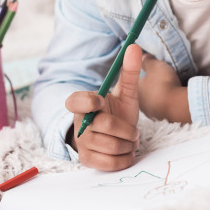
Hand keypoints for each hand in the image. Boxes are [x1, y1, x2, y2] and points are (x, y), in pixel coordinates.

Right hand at [66, 44, 142, 170]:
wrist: (112, 136)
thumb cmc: (117, 111)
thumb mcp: (125, 92)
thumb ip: (129, 71)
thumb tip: (134, 46)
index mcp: (83, 104)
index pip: (75, 101)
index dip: (87, 101)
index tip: (101, 100)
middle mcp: (79, 124)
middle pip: (106, 126)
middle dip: (127, 129)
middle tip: (134, 131)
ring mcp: (82, 144)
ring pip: (111, 146)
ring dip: (128, 144)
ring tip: (129, 140)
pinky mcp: (87, 161)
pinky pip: (111, 163)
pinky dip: (125, 158)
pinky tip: (125, 151)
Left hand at [139, 54, 189, 123]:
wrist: (176, 105)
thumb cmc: (162, 83)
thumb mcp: (154, 66)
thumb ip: (146, 61)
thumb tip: (142, 57)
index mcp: (134, 89)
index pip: (134, 80)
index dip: (143, 73)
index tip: (152, 69)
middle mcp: (140, 103)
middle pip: (144, 90)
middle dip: (151, 84)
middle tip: (161, 76)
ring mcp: (151, 112)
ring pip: (153, 99)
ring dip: (159, 93)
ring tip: (169, 86)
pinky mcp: (162, 117)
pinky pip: (163, 106)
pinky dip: (166, 100)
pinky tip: (172, 96)